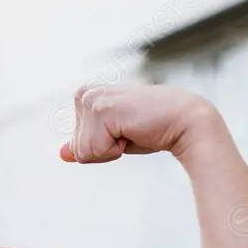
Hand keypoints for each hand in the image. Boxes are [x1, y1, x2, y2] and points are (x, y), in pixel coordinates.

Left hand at [59, 84, 218, 162]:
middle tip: (131, 131)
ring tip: (133, 130)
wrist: (187, 123)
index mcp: (85, 96)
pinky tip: (133, 130)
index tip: (125, 132)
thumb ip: (86, 144)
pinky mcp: (101, 109)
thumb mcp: (113, 139)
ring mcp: (92, 99)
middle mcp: (85, 93)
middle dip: (105, 150)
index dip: (102, 147)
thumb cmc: (153, 130)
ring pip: (84, 151)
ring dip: (111, 150)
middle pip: (78, 148)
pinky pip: (95, 150)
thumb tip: (61, 154)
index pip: (76, 144)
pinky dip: (115, 150)